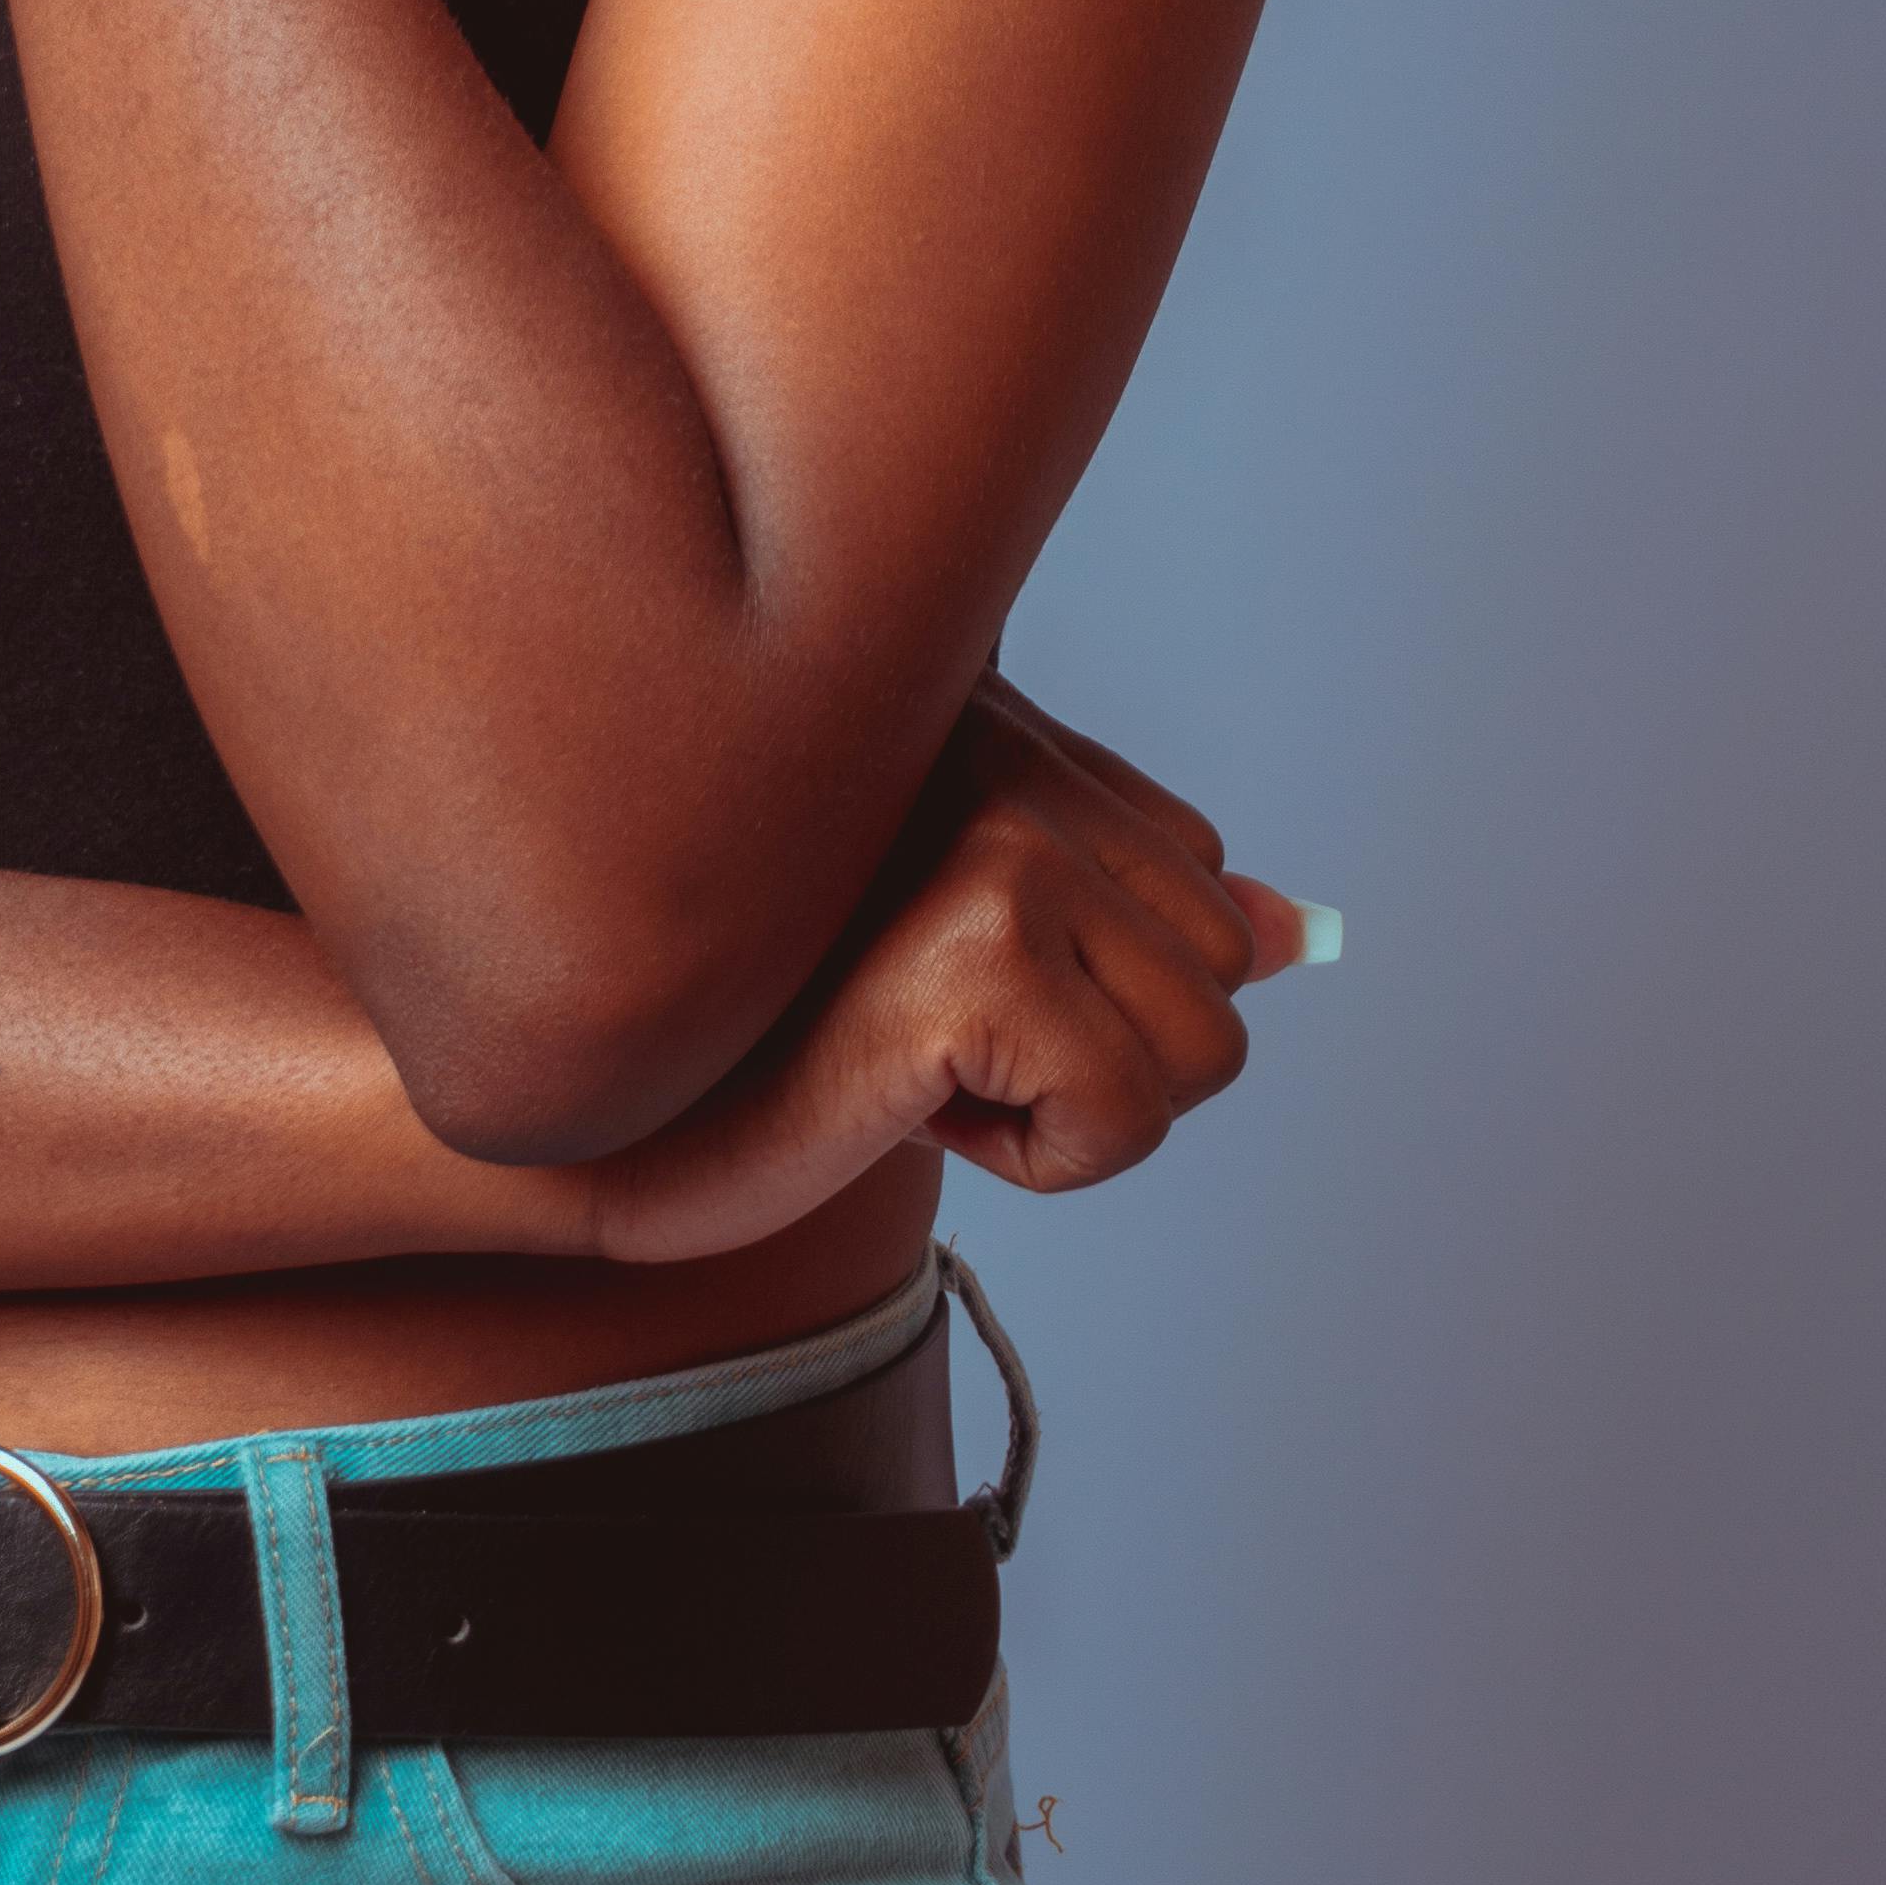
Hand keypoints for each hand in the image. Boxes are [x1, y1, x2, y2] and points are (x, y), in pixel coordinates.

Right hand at [575, 680, 1327, 1264]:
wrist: (590, 1111)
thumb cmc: (755, 1032)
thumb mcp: (966, 951)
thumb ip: (1120, 912)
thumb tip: (1295, 928)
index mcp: (992, 726)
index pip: (1193, 871)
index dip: (1094, 980)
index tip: (950, 986)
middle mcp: (1004, 757)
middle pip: (1220, 968)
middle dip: (1101, 1051)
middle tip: (926, 1036)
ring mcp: (997, 848)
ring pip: (1202, 1053)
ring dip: (1073, 1111)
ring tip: (918, 1063)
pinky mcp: (978, 959)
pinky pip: (1128, 1118)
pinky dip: (1039, 1158)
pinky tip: (909, 1102)